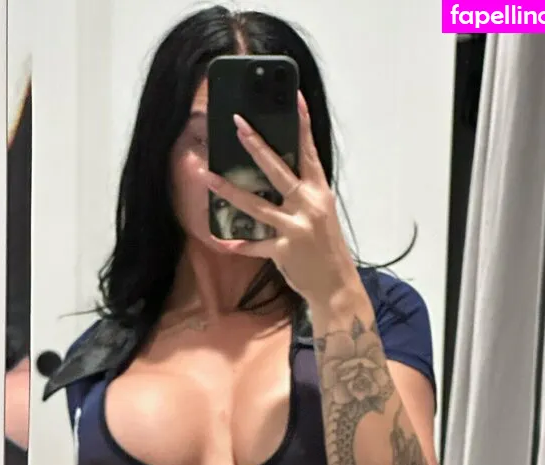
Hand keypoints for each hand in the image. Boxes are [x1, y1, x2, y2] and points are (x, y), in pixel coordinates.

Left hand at [204, 91, 358, 307]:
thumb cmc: (326, 249)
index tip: (293, 98)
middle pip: (277, 170)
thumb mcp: (322, 215)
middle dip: (256, 146)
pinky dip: (239, 245)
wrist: (336, 286)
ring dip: (229, 190)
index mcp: (320, 192)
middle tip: (237, 124)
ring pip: (256, 205)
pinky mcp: (284, 250)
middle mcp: (308, 205)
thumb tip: (280, 176)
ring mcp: (295, 227)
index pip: (309, 151)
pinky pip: (255, 245)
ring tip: (208, 176)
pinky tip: (223, 242)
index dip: (302, 124)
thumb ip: (303, 195)